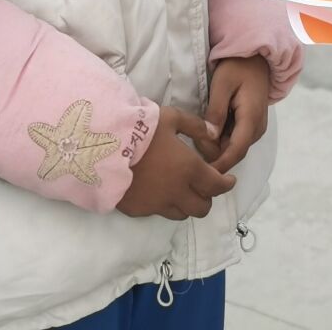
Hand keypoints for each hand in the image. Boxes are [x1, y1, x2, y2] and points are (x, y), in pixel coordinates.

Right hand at [116, 107, 235, 220]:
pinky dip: (164, 204)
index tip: (229, 180)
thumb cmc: (140, 129)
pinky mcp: (139, 210)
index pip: (217, 186)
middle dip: (208, 197)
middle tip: (204, 185)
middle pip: (202, 208)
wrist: (102, 147)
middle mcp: (177, 192)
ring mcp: (157, 204)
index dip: (227, 184)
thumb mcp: (171, 118)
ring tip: (181, 189)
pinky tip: (158, 190)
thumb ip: (195, 126)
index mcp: (190, 169)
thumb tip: (213, 133)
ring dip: (187, 203)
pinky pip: (158, 212)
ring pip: (182, 214)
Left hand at [203, 56, 271, 173]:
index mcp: (251, 119)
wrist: (255, 58)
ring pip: (233, 148)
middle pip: (233, 152)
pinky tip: (211, 124)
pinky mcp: (251, 126)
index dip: (220, 165)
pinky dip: (221, 137)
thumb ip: (216, 111)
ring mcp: (255, 128)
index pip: (236, 151)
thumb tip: (210, 137)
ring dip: (216, 144)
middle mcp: (257, 128)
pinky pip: (234, 139)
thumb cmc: (237, 67)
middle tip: (194, 135)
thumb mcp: (222, 84)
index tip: (201, 172)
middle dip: (213, 152)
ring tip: (201, 127)